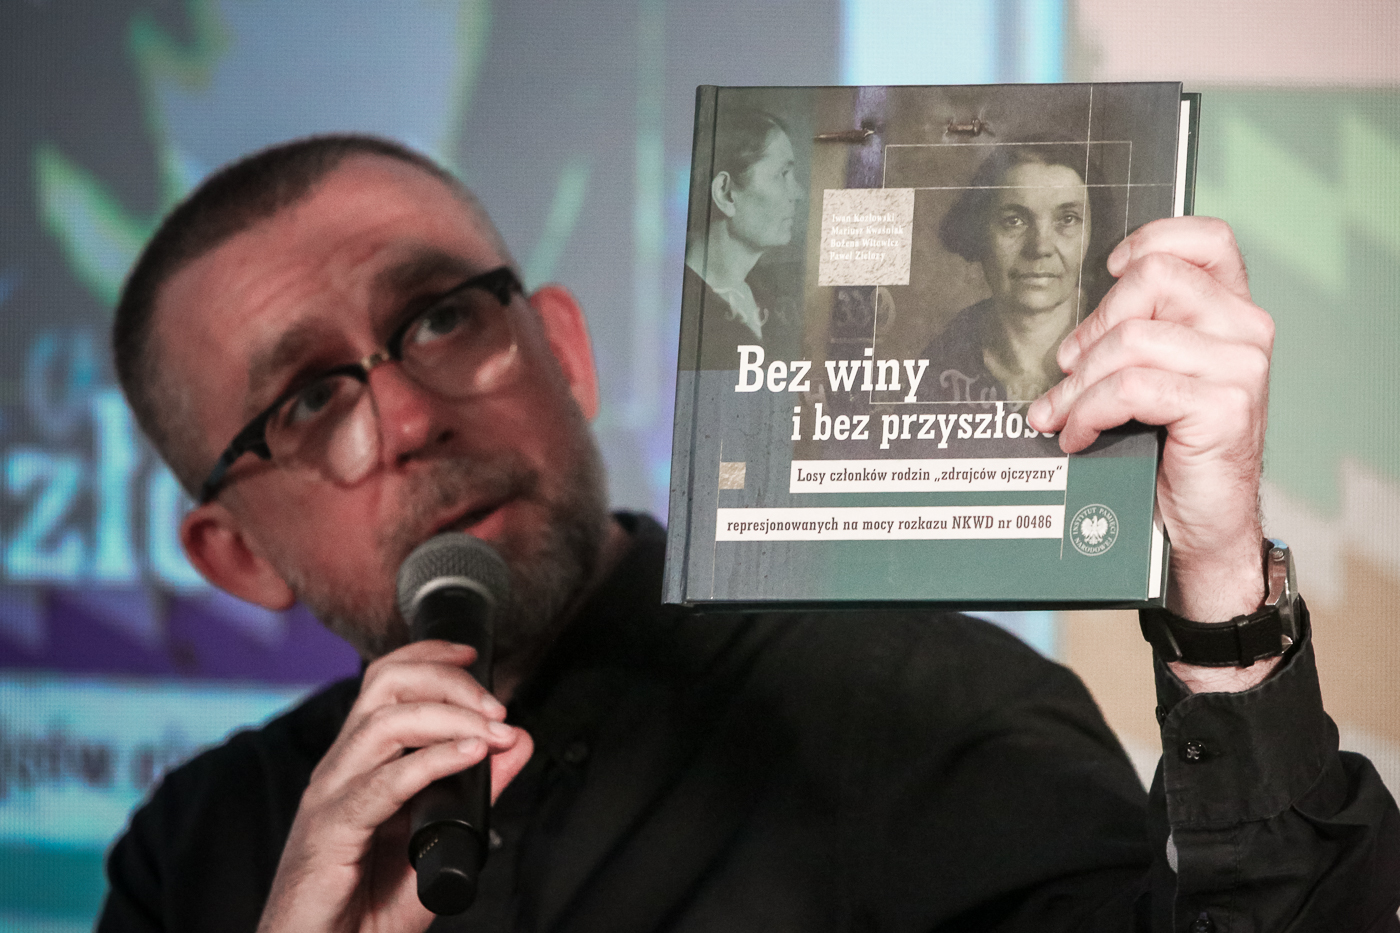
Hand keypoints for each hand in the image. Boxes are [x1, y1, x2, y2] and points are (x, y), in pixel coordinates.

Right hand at [256, 640, 532, 932]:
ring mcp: (330, 798)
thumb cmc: (365, 907)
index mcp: (358, 764)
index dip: (429, 656)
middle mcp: (340, 770)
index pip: (385, 682)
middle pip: (385, 687)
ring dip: (450, 717)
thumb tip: (517, 743)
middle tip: (497, 705)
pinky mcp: (330, 833)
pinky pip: (383, 784)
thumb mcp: (439, 836)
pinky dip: (432, 761)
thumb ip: (479, 790)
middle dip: (448, 681)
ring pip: (384, 724)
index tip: (474, 655)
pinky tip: (469, 756)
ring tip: (492, 732)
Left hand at [1028, 217, 1276, 690]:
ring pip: (1131, 338)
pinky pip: (1132, 387)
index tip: (1108, 270)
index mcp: (1231, 312)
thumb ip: (1134, 337)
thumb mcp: (1153, 380)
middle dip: (1090, 328)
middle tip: (1065, 372)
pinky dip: (1089, 412)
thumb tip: (1069, 328)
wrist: (1201, 526)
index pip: (1206, 239)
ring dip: (1078, 382)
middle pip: (1150, 281)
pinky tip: (1078, 436)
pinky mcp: (1224, 407)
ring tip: (1061, 414)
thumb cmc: (1171, 451)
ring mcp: (1240, 367)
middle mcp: (1245, 330)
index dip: (1150, 239)